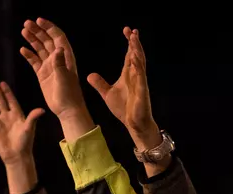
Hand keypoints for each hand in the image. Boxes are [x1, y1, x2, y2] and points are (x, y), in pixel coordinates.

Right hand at [0, 79, 44, 164]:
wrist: (16, 156)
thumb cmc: (25, 143)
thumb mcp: (29, 128)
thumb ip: (33, 118)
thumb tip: (42, 110)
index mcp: (16, 115)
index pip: (10, 100)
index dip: (7, 92)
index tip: (2, 83)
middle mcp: (6, 117)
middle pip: (0, 101)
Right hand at [20, 19, 88, 122]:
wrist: (66, 110)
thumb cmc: (69, 94)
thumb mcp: (64, 78)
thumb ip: (60, 63)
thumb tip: (58, 48)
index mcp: (66, 57)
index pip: (58, 37)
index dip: (49, 27)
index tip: (39, 21)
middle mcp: (57, 59)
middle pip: (47, 40)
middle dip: (38, 31)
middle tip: (26, 23)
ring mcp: (49, 66)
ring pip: (40, 49)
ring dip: (32, 40)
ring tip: (23, 31)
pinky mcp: (42, 75)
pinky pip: (34, 61)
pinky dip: (29, 55)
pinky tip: (22, 49)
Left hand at [87, 28, 159, 147]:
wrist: (134, 124)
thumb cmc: (124, 109)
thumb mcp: (108, 94)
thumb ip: (100, 84)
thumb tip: (89, 75)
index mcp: (128, 75)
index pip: (129, 55)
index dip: (129, 43)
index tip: (126, 31)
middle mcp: (136, 76)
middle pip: (136, 55)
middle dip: (134, 42)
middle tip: (132, 30)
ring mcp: (140, 83)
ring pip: (141, 63)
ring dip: (138, 50)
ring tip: (134, 39)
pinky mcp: (142, 91)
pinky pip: (141, 77)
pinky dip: (139, 67)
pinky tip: (135, 58)